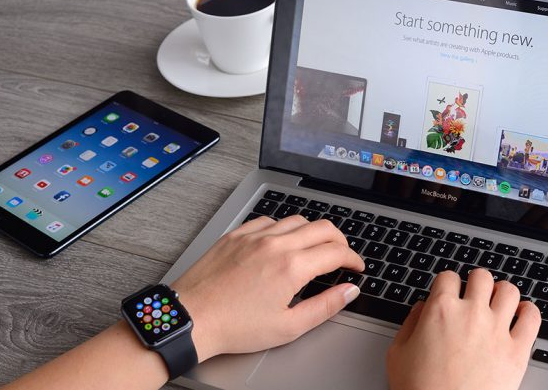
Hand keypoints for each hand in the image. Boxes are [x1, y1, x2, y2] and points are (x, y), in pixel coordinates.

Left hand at [171, 215, 364, 360]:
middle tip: (342, 254)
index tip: (355, 267)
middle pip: (323, 227)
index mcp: (292, 267)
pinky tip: (281, 243)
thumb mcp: (288, 327)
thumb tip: (349, 292)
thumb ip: (325, 306)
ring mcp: (254, 236)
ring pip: (297, 219)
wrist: (191, 318)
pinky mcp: (236, 235)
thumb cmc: (235, 327)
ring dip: (312, 232)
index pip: (336, 251)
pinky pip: (268, 220)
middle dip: (340, 240)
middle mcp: (276, 244)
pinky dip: (283, 228)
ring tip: (314, 248)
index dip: (353, 259)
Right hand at [387, 270, 540, 389]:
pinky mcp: (517, 351)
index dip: (447, 284)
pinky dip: (529, 312)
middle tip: (474, 295)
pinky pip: (533, 318)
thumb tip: (421, 309)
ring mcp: (497, 330)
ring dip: (502, 293)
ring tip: (498, 303)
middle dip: (476, 283)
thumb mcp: (398, 354)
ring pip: (509, 290)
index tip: (449, 292)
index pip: (448, 276)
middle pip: (481, 276)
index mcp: (440, 310)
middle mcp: (471, 314)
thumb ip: (410, 324)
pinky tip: (521, 315)